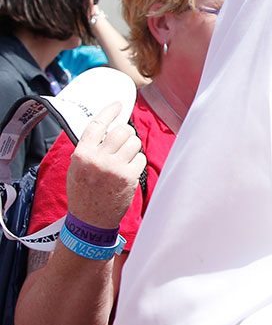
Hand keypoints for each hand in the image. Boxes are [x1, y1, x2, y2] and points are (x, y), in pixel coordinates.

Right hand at [64, 102, 145, 228]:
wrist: (90, 220)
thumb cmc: (84, 192)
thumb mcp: (77, 168)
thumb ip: (90, 148)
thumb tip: (108, 129)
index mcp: (81, 155)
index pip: (96, 125)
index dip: (109, 111)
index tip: (118, 104)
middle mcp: (97, 159)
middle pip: (122, 131)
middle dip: (126, 134)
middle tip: (124, 142)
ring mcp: (114, 168)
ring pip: (134, 142)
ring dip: (133, 148)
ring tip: (123, 160)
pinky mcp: (128, 177)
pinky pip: (140, 158)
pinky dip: (137, 162)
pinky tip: (128, 172)